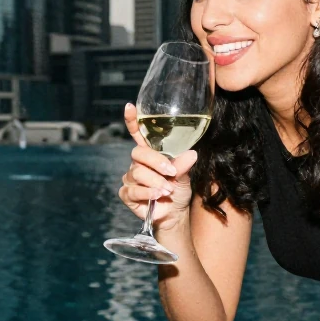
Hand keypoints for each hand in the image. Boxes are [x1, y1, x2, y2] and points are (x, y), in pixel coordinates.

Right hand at [118, 103, 198, 232]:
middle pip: (138, 153)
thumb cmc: (178, 190)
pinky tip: (157, 196)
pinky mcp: (127, 194)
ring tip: (168, 190)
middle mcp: (138, 163)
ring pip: (137, 173)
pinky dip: (147, 193)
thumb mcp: (185, 176)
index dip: (133, 120)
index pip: (138, 133)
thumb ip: (183, 165)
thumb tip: (191, 154)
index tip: (129, 106)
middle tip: (171, 173)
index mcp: (151, 153)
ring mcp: (131, 178)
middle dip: (156, 162)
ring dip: (156, 182)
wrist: (175, 214)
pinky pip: (132, 190)